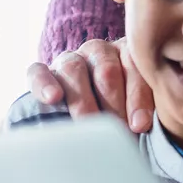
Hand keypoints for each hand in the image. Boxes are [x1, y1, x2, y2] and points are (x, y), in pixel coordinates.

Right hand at [24, 36, 154, 133]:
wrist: (90, 112)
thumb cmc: (124, 111)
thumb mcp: (139, 106)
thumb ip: (145, 110)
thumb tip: (143, 127)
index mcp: (129, 53)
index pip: (135, 68)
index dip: (138, 97)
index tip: (140, 126)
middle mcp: (99, 51)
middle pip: (106, 70)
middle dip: (113, 104)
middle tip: (116, 131)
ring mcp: (70, 59)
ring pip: (74, 69)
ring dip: (83, 100)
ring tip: (88, 123)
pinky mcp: (43, 71)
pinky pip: (38, 71)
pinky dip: (44, 84)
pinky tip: (53, 98)